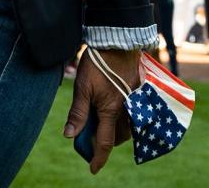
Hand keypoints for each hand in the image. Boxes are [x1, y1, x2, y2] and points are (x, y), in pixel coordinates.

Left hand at [64, 48, 139, 174]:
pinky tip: (113, 110)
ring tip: (100, 123)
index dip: (98, 158)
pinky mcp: (138, 92)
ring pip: (127, 127)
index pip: (105, 143)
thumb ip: (78, 112)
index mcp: (111, 110)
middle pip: (118, 137)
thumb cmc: (97, 62)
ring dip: (115, 130)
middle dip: (106, 142)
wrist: (118, 40)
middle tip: (90, 138)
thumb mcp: (82, 86)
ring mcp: (134, 100)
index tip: (92, 169)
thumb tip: (69, 135)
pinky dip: (123, 118)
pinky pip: (133, 114)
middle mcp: (126, 109)